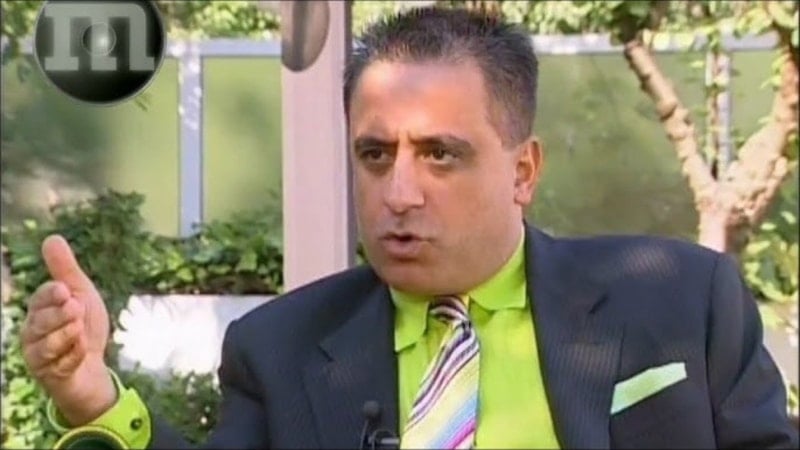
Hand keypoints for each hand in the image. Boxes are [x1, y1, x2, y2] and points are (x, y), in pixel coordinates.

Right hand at [21, 234, 116, 425]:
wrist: (92, 366)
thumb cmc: (85, 326)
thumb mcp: (81, 294)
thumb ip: (65, 270)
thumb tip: (52, 238)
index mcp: (39, 308)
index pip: (40, 298)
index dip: (52, 294)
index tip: (66, 291)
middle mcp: (32, 331)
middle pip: (40, 320)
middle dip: (62, 315)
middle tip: (78, 311)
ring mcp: (36, 353)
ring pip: (47, 343)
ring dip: (70, 336)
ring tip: (81, 331)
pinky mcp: (45, 374)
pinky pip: (60, 364)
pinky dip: (77, 355)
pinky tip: (84, 352)